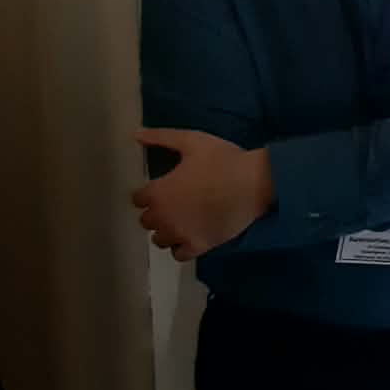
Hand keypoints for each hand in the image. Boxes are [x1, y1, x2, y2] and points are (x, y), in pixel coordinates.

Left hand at [133, 129, 272, 259]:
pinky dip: (181, 247)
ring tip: (180, 221)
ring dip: (166, 231)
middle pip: (145, 221)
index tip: (159, 189)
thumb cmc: (222, 160)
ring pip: (159, 240)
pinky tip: (191, 235)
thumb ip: (161, 137)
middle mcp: (163, 216)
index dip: (147, 193)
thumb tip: (135, 134)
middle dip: (155, 212)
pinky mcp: (198, 246)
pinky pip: (178, 255)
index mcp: (158, 191)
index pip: (137, 199)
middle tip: (172, 203)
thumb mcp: (191, 141)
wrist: (253, 183)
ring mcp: (180, 234)